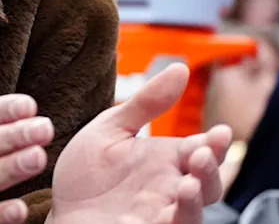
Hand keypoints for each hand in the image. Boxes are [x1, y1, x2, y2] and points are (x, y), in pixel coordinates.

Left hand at [47, 64, 230, 223]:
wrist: (57, 208)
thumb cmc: (86, 173)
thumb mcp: (111, 129)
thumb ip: (146, 104)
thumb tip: (180, 68)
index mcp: (167, 160)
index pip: (204, 150)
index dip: (216, 144)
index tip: (221, 132)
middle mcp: (169, 190)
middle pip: (208, 185)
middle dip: (211, 172)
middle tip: (202, 154)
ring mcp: (159, 215)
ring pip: (192, 215)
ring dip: (196, 202)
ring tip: (188, 185)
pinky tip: (161, 214)